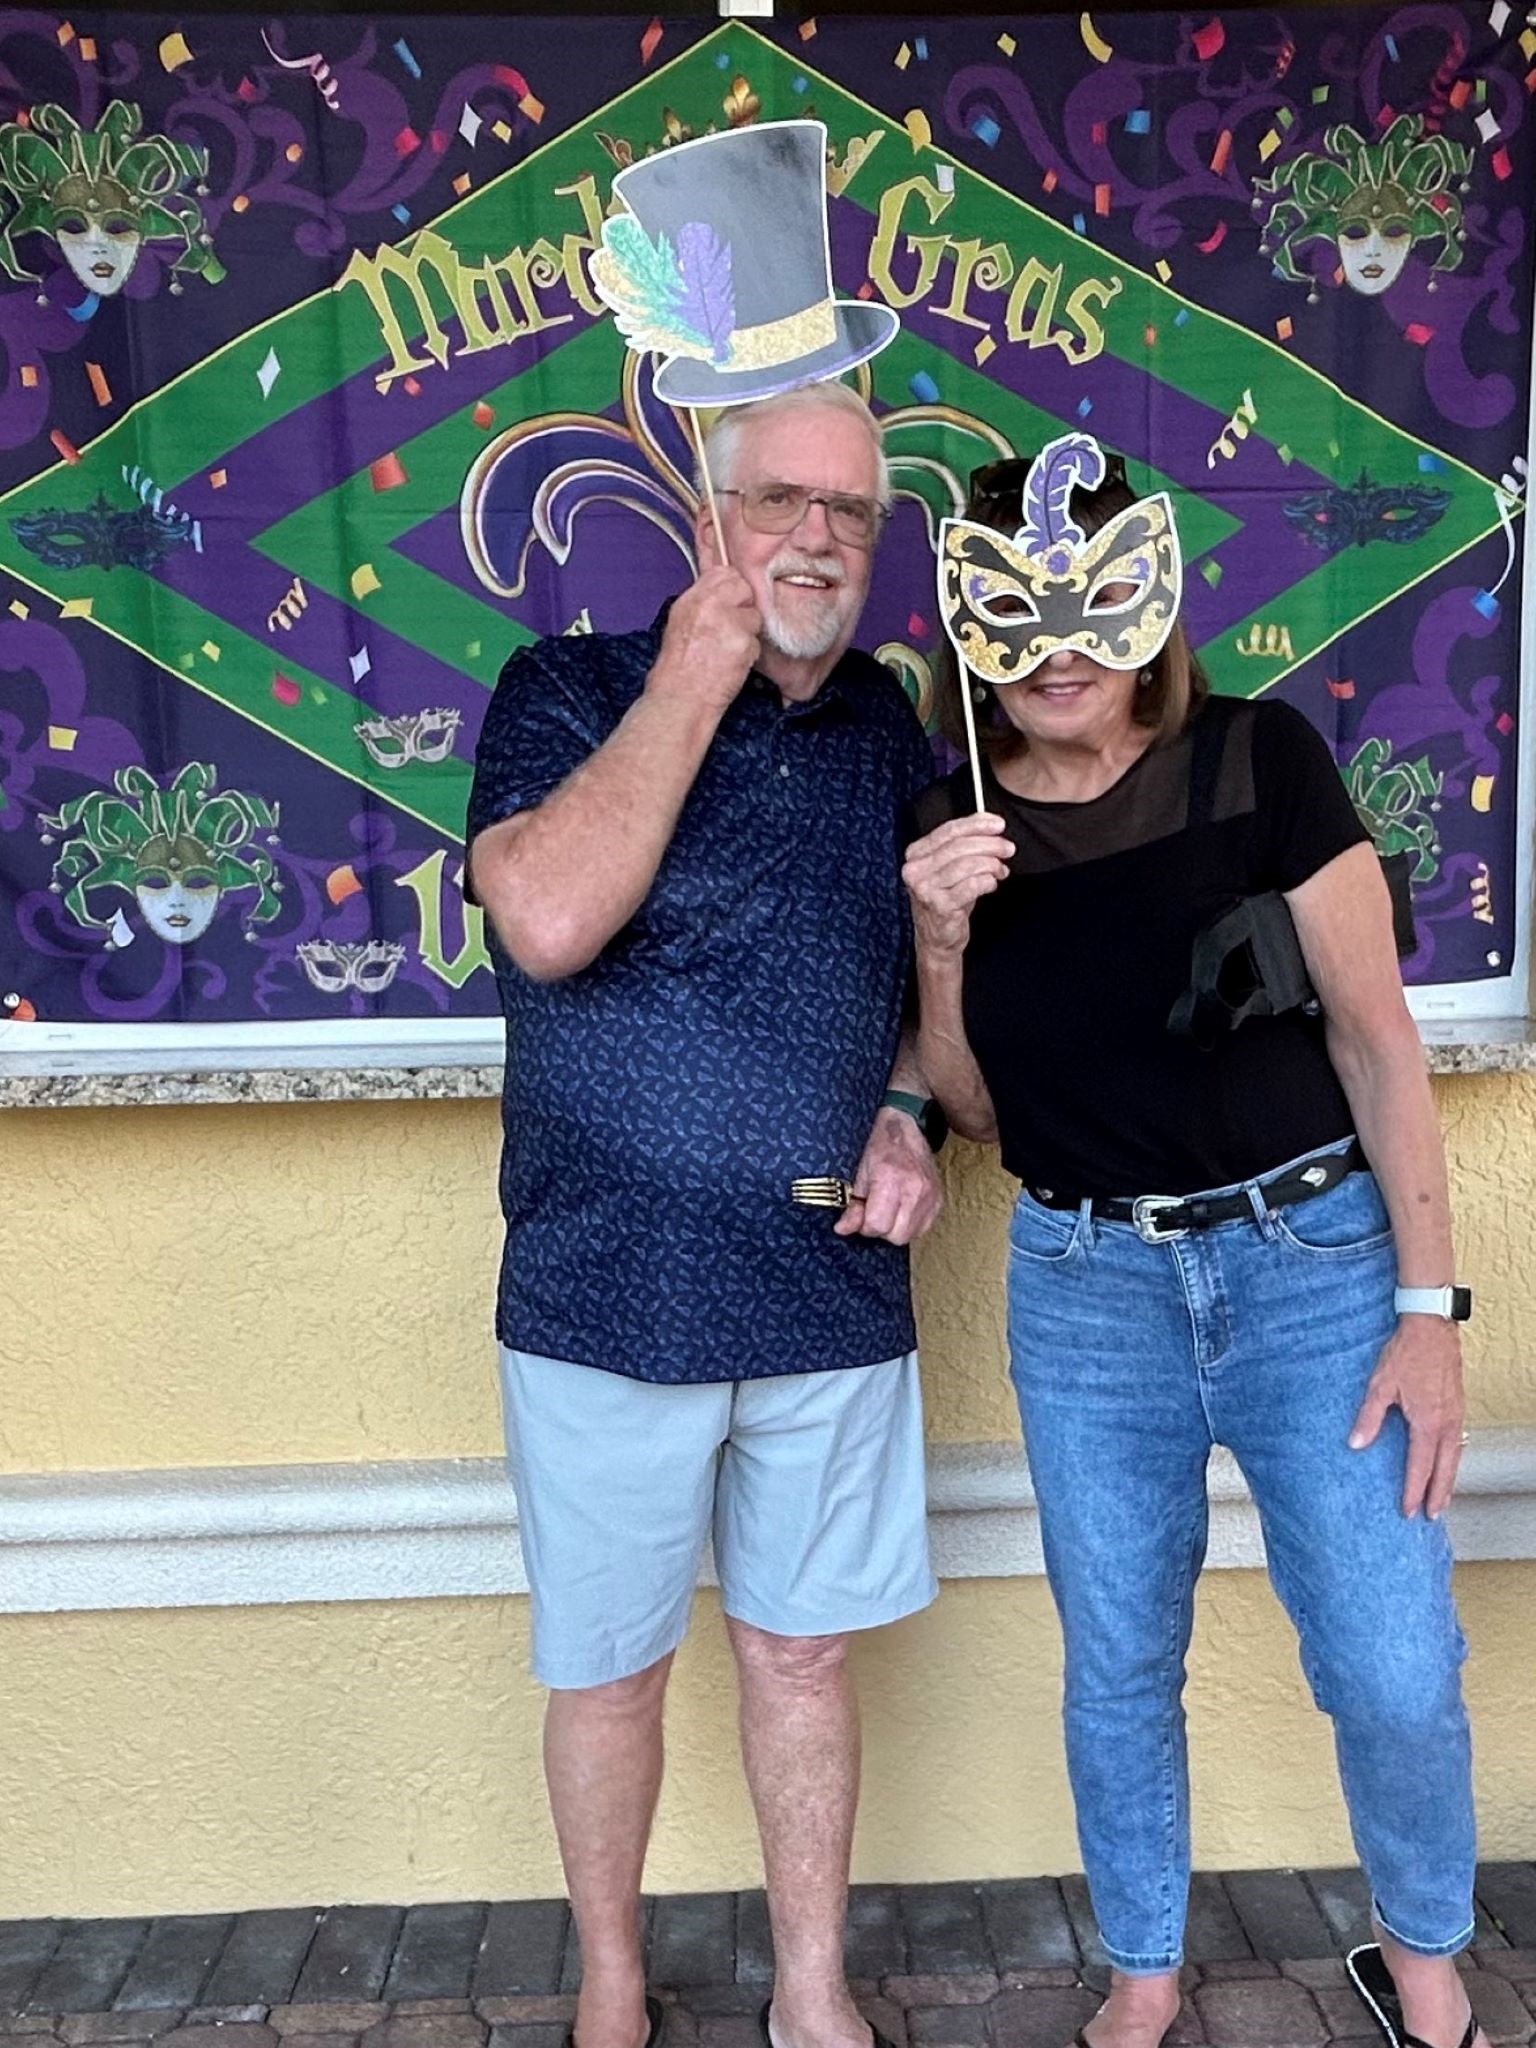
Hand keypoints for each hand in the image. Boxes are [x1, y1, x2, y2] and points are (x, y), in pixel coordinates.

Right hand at [646, 566, 761, 712]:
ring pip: (754, 615)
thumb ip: (702, 602)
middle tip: (732, 628)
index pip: (724, 573)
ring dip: (747, 632)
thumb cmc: (678, 669)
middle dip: (743, 606)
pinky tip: (732, 664)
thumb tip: (722, 587)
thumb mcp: (680, 623)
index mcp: (691, 599)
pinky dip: (749, 653)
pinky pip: (757, 641)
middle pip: (743, 587)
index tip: (730, 603)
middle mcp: (709, 605)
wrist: (680, 700)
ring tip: (728, 650)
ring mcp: (728, 622)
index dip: (732, 588)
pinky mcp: (743, 643)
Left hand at [834, 1107, 943, 1245]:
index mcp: (890, 1181)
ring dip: (895, 1229)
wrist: (906, 1130)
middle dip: (881, 1230)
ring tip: (888, 1210)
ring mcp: (930, 1197)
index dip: (864, 1226)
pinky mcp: (939, 1201)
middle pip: (896, 1236)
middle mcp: (914, 1191)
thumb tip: (843, 1230)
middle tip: (874, 1212)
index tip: (861, 1215)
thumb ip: (853, 1206)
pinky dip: (910, 1226)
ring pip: (910, 1235)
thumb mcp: (860, 1175)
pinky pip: (923, 1229)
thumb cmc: (881, 1148)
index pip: (877, 1225)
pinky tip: (902, 1210)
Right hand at [903, 814, 1014, 955]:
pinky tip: (991, 884)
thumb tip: (988, 820)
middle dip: (990, 845)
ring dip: (992, 865)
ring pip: (968, 865)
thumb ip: (965, 842)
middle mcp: (916, 870)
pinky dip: (988, 881)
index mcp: (916, 854)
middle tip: (1007, 848)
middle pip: (960, 846)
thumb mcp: (951, 867)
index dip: (977, 825)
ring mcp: (926, 888)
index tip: (998, 824)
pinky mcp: (940, 905)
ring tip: (1000, 870)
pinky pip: (973, 885)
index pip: (949, 830)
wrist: (938, 938)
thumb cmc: (947, 899)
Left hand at [1349, 1315, 1465, 1518]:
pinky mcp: (1457, 1405)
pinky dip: (1453, 1459)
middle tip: (1431, 1516)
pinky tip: (1447, 1463)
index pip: (1420, 1467)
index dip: (1414, 1491)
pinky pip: (1458, 1441)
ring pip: (1455, 1457)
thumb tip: (1356, 1444)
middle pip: (1444, 1469)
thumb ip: (1369, 1417)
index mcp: (1427, 1423)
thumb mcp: (1380, 1384)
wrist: (1431, 1327)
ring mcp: (1456, 1414)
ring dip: (1448, 1480)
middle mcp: (1447, 1423)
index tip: (1409, 1511)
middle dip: (1437, 1495)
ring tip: (1442, 1499)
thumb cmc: (1405, 1353)